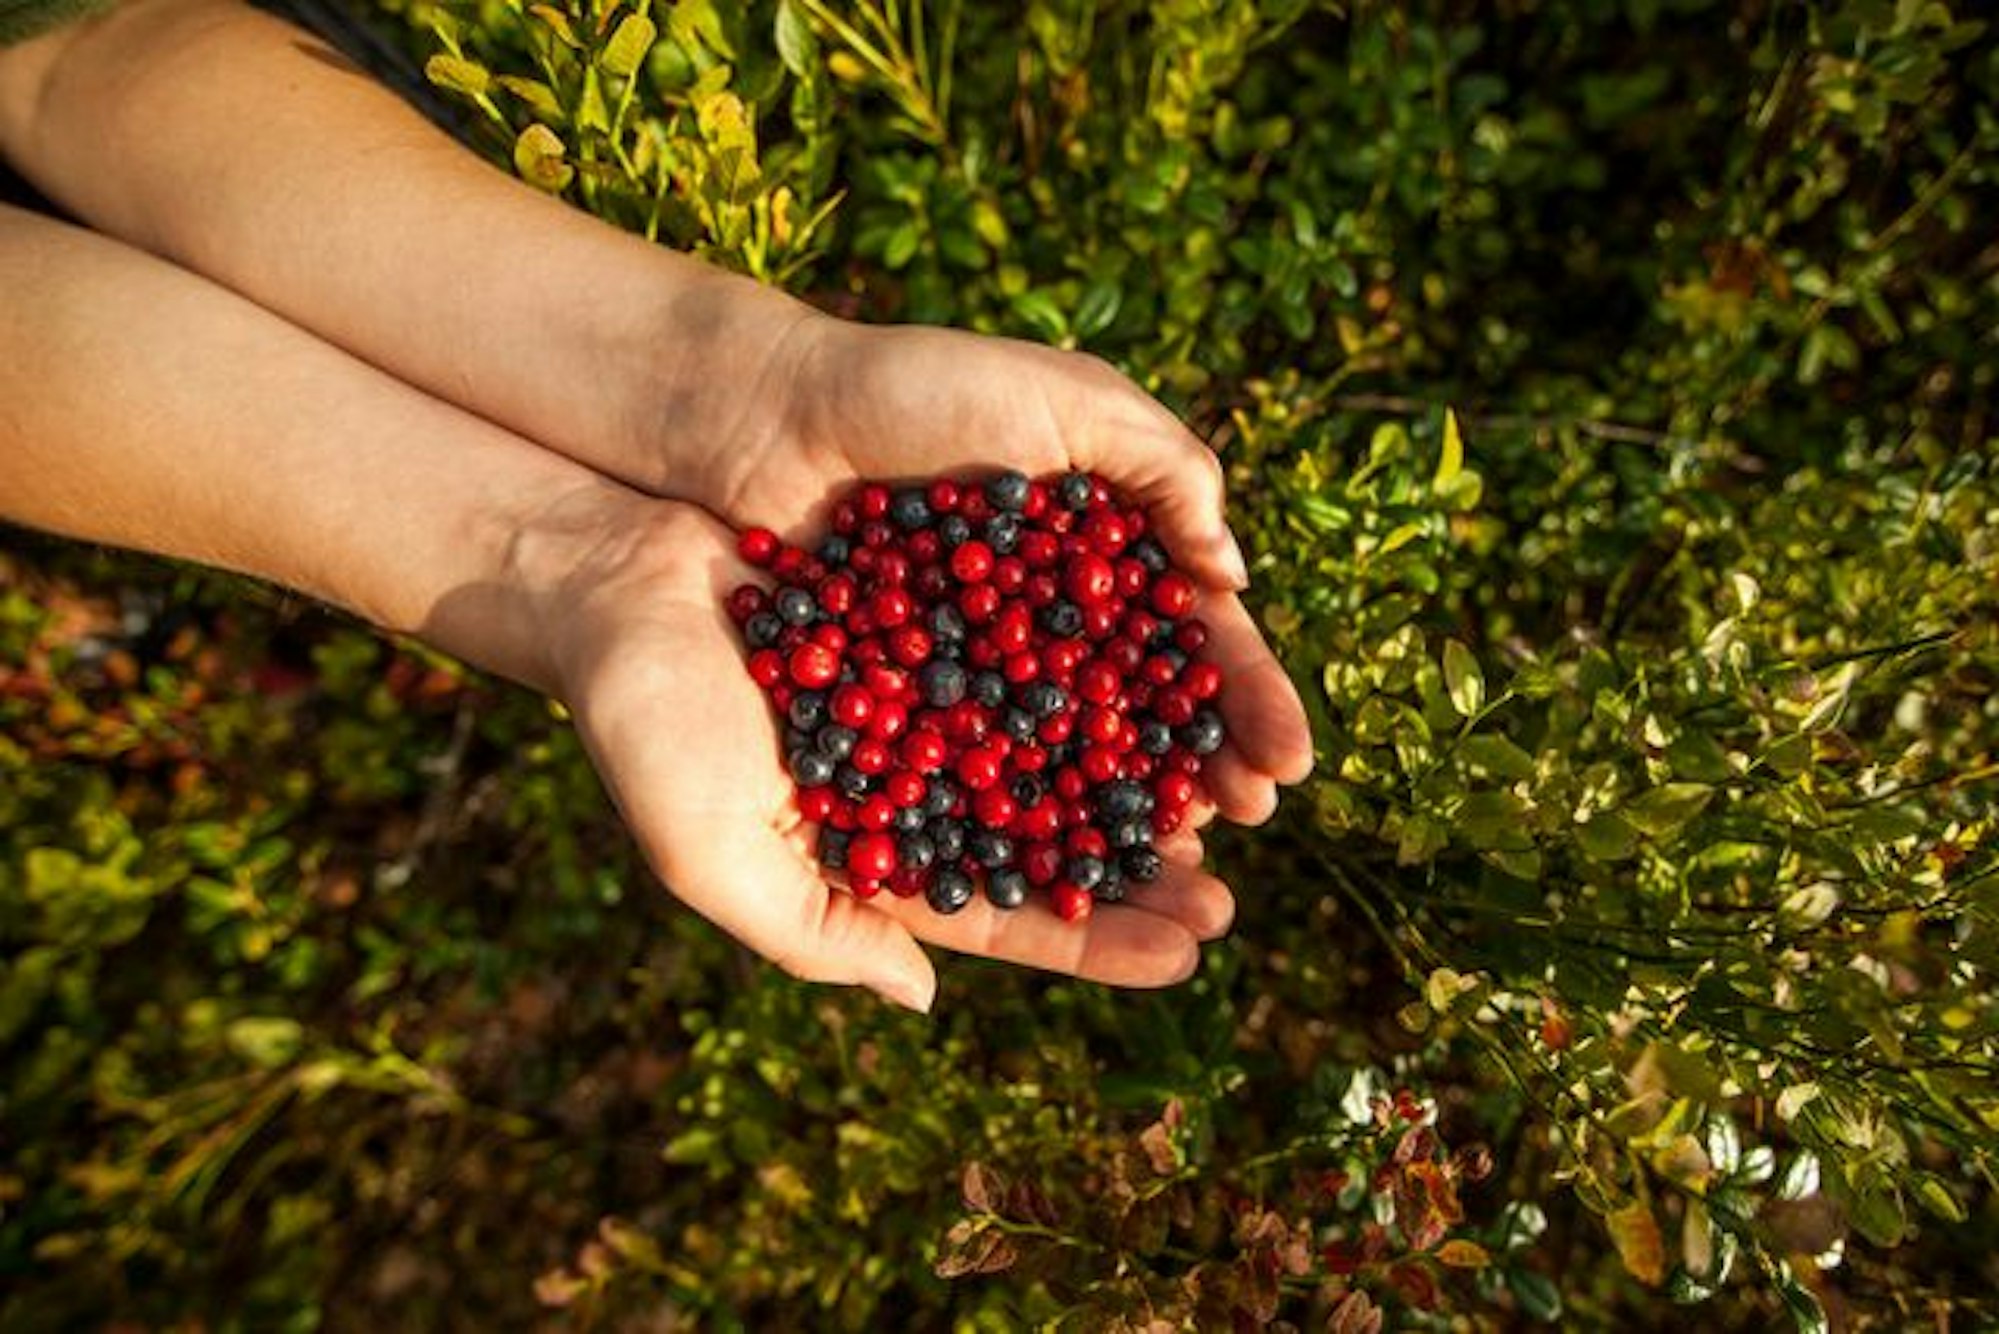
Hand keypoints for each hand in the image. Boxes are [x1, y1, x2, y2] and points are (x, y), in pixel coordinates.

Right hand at [512, 490, 1241, 1010]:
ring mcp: (938, 696)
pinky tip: (1174, 673)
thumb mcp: (713, 855)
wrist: (609, 578)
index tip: (1188, 953)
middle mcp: (924, 780)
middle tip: (1230, 890)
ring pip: (1066, 744)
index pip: (1005, 915)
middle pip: (1055, 836)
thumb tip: (925, 999)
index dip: (1094, 941)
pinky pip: (1042, 639)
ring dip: (1145, 770)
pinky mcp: (943, 608)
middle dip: (1142, 870)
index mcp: (881, 855)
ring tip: (1230, 795)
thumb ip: (815, 934)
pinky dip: (1105, 660)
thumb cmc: (644, 728)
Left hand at [656, 315, 1315, 836]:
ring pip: (1068, 762)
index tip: (1288, 761)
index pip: (1194, 640)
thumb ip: (1165, 465)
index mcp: (1102, 552)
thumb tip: (1233, 579)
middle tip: (1246, 824)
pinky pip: (973, 778)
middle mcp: (1049, 625)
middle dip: (1202, 775)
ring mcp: (975, 673)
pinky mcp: (902, 709)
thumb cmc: (917, 387)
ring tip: (1184, 866)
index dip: (1245, 700)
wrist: (766, 411)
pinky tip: (1067, 868)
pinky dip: (1019, 824)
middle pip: (1142, 716)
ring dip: (1128, 819)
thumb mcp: (1066, 395)